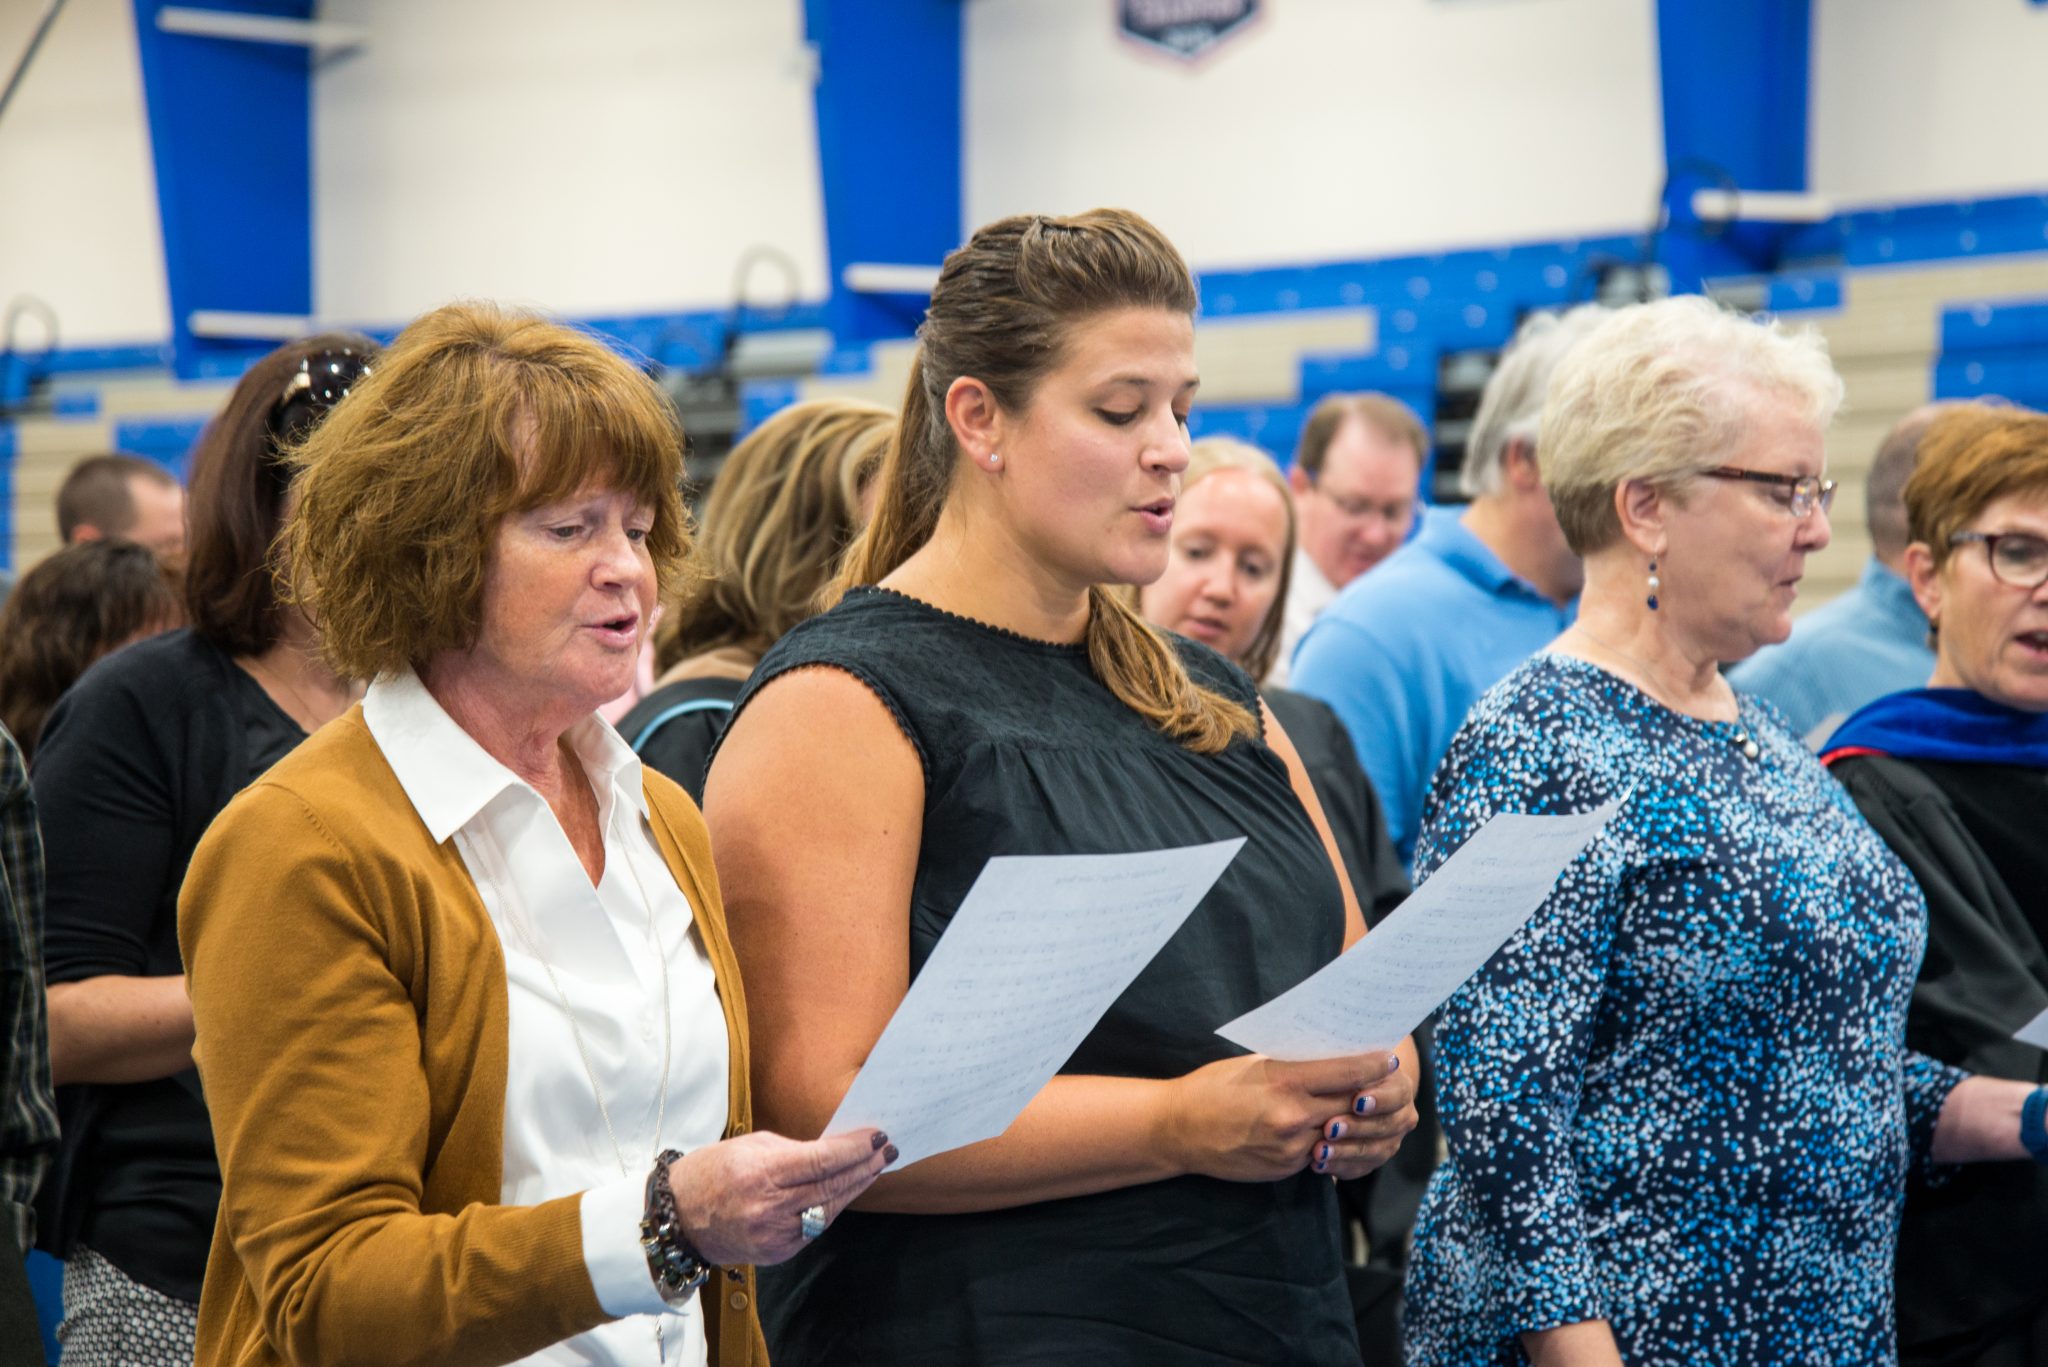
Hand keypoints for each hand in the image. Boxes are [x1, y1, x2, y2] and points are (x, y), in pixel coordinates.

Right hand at [665, 1127, 896, 1265]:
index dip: (854, 1149)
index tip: (877, 1136)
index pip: (822, 1160)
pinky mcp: (776, 1253)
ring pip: (828, 1210)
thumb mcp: (750, 1145)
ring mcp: (774, 1235)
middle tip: (887, 1150)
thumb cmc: (713, 1171)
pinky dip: (831, 1208)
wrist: (678, 1218)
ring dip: (854, 1188)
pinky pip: (814, 1229)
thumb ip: (794, 1150)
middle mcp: (769, 1207)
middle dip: (864, 1167)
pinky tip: (844, 1192)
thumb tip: (834, 1150)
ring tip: (873, 1169)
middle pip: (831, 1186)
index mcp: (761, 1173)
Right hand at [1159, 1051, 1407, 1182]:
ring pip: (1342, 1134)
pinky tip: (1337, 1131)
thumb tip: (1332, 1056)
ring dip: (1358, 1123)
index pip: (1346, 1073)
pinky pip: (1321, 1154)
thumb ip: (1295, 1065)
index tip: (1389, 1058)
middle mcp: (1293, 1116)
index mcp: (1285, 1082)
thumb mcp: (1255, 1064)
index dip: (1374, 1065)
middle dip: (1374, 1094)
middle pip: (1353, 1104)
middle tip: (1391, 1083)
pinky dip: (1331, 1142)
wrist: (1179, 1130)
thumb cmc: (1213, 1087)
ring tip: (1369, 1109)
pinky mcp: (1286, 1168)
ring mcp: (1291, 1147)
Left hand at [1308, 1041, 1418, 1178]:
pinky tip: (1318, 1165)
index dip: (1379, 1099)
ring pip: (1373, 1150)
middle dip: (1357, 1127)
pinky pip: (1360, 1168)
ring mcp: (1390, 1139)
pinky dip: (1339, 1167)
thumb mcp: (1343, 1058)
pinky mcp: (1373, 1159)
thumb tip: (1335, 1059)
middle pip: (1386, 1125)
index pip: (1396, 1093)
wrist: (1344, 1088)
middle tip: (1330, 1127)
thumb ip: (1346, 1063)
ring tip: (1318, 1150)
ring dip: (1345, 1151)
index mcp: (1399, 1085)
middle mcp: (1401, 1114)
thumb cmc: (1341, 1065)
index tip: (1356, 1101)